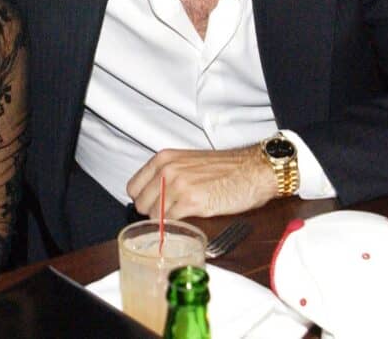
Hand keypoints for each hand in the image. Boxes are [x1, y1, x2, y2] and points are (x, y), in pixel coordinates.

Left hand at [126, 146, 277, 219]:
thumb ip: (168, 175)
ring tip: (180, 222)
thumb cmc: (226, 168)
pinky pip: (171, 222)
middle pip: (141, 204)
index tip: (152, 208)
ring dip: (165, 223)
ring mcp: (178, 185)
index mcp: (164, 159)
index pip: (134, 187)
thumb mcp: (189, 163)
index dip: (143, 201)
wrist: (254, 170)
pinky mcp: (192, 201)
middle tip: (168, 219)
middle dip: (152, 214)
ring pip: (154, 216)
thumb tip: (153, 197)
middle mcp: (167, 170)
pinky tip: (188, 225)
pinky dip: (177, 228)